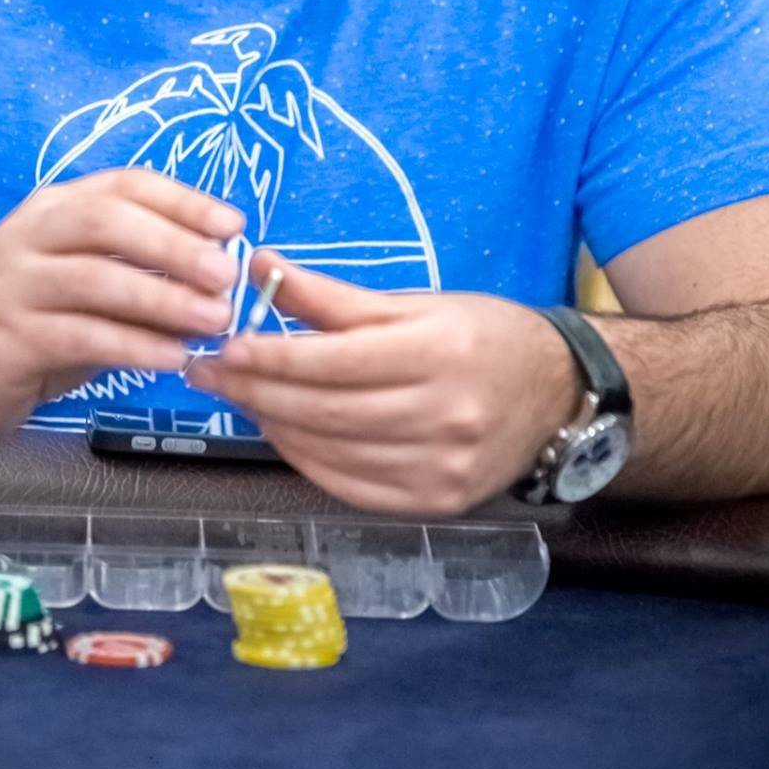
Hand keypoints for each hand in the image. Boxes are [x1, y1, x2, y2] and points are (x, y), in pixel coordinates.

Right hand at [0, 168, 244, 450]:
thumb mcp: (86, 287)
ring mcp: (12, 283)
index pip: (124, 185)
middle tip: (226, 275)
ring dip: (164, 299)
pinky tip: (172, 358)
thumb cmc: (33, 323)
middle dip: (175, 245)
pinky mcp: (7, 336)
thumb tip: (217, 275)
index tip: (232, 225)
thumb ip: (138, 272)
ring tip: (213, 321)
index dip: (183, 200)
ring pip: (96, 278)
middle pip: (108, 220)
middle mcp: (28, 235)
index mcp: (53, 209)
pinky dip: (134, 345)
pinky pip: (81, 335)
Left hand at [211, 251, 580, 512]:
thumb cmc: (481, 335)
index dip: (271, 358)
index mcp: (438, 351)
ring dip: (275, 427)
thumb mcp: (415, 303)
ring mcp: (443, 467)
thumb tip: (260, 266)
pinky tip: (285, 433)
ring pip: (333, 453)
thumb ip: (333, 297)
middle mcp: (444, 414)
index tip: (223, 348)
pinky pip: (352, 487)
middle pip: (326, 411)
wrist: (557, 393)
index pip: (333, 362)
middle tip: (211, 375)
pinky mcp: (438, 502)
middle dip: (257, 393)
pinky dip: (308, 462)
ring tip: (243, 400)